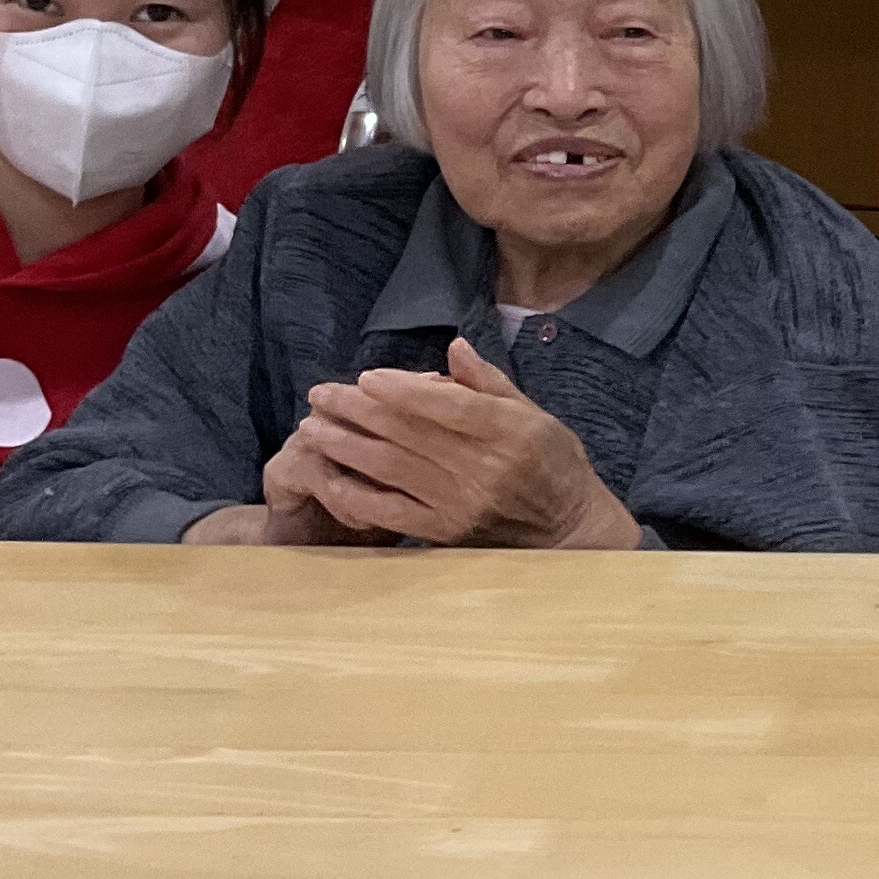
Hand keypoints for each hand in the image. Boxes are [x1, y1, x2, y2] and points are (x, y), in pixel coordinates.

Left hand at [272, 339, 641, 548]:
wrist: (566, 530)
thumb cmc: (552, 462)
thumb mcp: (535, 414)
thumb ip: (490, 383)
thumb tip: (454, 347)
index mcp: (507, 430)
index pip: (447, 405)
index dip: (402, 390)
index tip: (365, 377)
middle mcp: (481, 466)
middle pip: (407, 433)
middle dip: (356, 411)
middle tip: (320, 394)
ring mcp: (460, 502)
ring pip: (391, 468)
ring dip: (346, 446)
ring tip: (312, 428)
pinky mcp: (446, 531)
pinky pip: (392, 512)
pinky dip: (358, 496)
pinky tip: (330, 478)